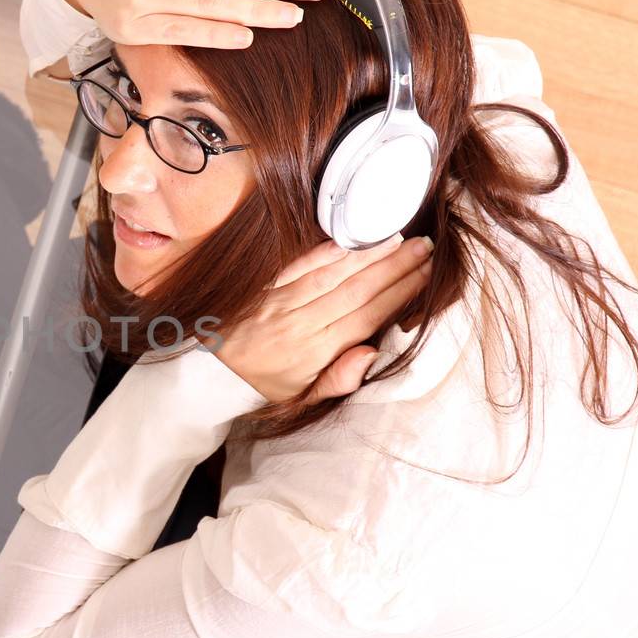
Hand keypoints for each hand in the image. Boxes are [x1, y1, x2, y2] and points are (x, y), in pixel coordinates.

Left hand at [207, 235, 435, 404]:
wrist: (211, 370)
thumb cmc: (265, 383)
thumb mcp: (302, 398)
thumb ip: (338, 380)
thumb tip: (371, 355)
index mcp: (316, 353)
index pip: (367, 317)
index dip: (400, 294)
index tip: (426, 276)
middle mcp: (301, 324)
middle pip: (357, 291)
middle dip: (394, 268)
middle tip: (425, 248)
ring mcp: (281, 302)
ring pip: (332, 275)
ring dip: (367, 255)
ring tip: (397, 239)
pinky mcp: (264, 287)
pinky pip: (298, 266)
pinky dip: (325, 252)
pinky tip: (350, 241)